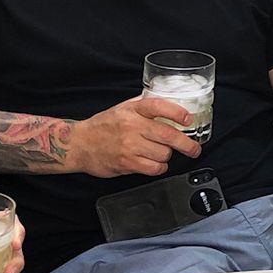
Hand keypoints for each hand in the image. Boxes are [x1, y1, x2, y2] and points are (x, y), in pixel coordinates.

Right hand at [66, 97, 201, 176]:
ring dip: (167, 156)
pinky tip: (154, 163)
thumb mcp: (122, 108)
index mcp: (132, 110)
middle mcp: (132, 126)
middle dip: (187, 144)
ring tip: (160, 153)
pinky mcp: (127, 163)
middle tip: (194, 148)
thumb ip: (144, 106)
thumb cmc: (103, 126)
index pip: (159, 106)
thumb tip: (170, 105)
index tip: (188, 120)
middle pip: (168, 135)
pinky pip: (154, 168)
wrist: (79, 144)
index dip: (177, 112)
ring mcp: (129, 146)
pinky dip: (159, 167)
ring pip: (164, 154)